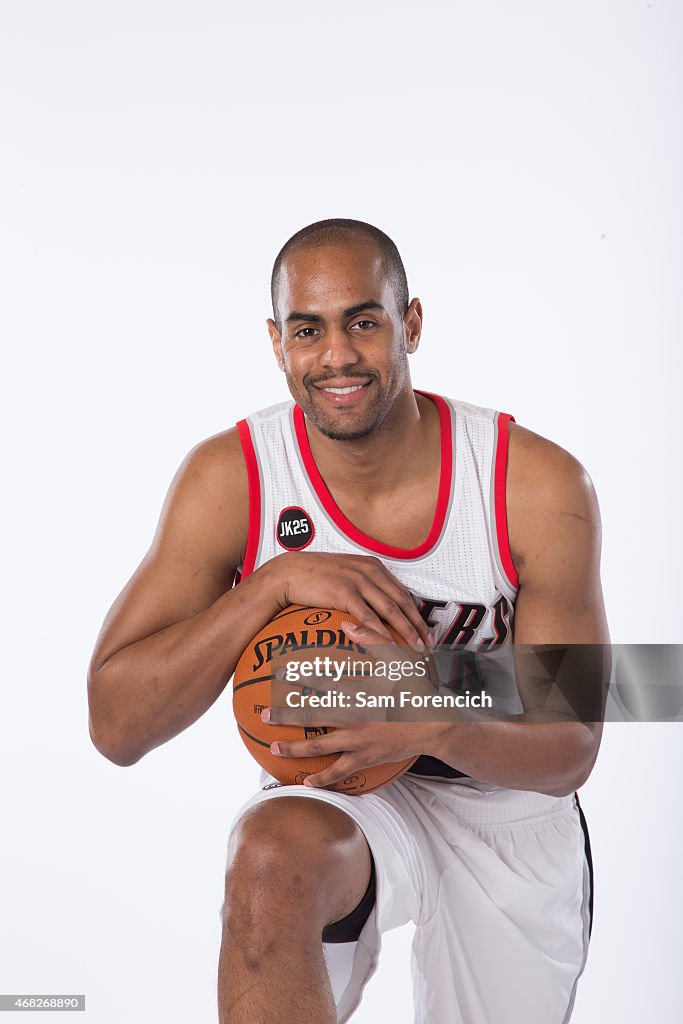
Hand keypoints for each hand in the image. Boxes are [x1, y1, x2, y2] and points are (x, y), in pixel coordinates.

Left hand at [261, 619, 445, 787]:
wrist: (437, 724)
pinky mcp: (365, 758)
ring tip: (274, 747)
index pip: (322, 682)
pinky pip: (340, 771)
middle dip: (286, 715)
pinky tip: (306, 781)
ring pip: (320, 746)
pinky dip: (322, 777)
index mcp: (358, 691)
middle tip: (265, 715)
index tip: (280, 672)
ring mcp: (358, 741)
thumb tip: (346, 621)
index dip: (299, 676)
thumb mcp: (398, 657)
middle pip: (312, 716)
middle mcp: (353, 717)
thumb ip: (371, 638)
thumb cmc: (417, 687)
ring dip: (295, 748)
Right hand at [262, 551, 432, 646]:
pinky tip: (389, 644)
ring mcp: (358, 581)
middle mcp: (369, 571)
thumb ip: (363, 585)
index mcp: (372, 566)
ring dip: (405, 630)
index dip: (416, 613)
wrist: (288, 573)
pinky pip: (368, 616)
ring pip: (390, 609)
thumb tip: (376, 607)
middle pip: (402, 601)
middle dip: (417, 625)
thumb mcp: (345, 574)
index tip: (425, 630)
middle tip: (427, 644)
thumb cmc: (313, 576)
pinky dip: (381, 632)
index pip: (402, 592)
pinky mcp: (344, 592)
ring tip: (414, 648)